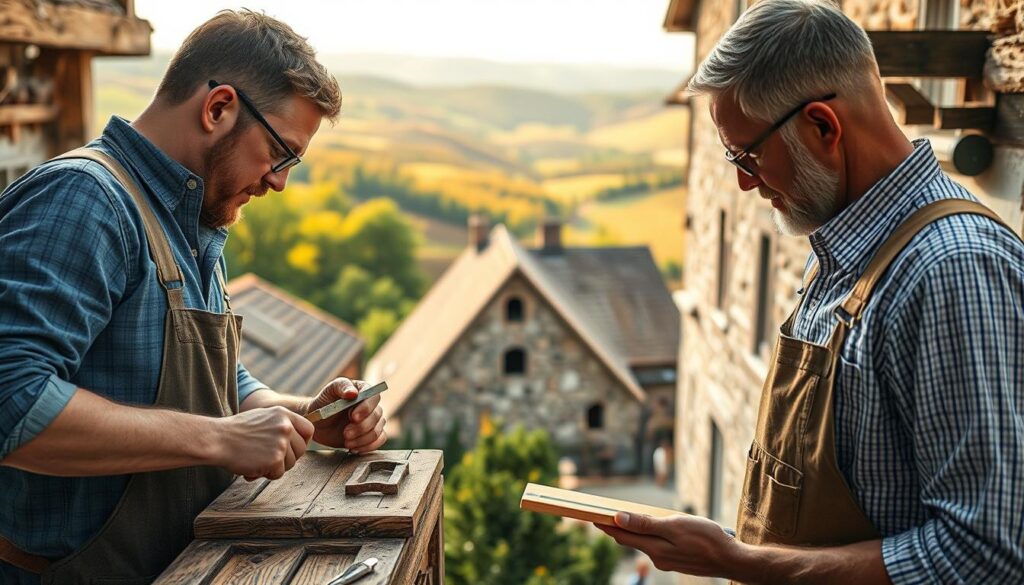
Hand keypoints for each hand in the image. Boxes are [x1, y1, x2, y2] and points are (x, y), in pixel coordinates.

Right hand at [214, 406, 314, 480]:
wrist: (217, 439)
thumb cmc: (235, 431)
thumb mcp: (263, 418)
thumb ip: (280, 426)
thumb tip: (296, 441)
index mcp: (283, 414)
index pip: (308, 429)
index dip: (303, 442)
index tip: (293, 448)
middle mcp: (286, 426)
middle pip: (301, 449)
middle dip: (288, 458)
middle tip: (269, 458)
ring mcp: (281, 442)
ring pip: (290, 463)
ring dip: (275, 467)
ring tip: (257, 461)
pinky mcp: (275, 458)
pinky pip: (278, 473)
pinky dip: (266, 474)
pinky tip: (252, 467)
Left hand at [305, 378, 386, 453]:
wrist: (318, 422)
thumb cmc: (324, 403)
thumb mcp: (329, 391)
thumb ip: (342, 386)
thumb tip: (353, 393)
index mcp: (364, 390)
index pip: (374, 397)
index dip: (366, 408)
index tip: (353, 417)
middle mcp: (371, 405)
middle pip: (377, 416)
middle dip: (361, 427)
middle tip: (345, 433)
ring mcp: (373, 421)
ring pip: (377, 431)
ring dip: (362, 439)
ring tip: (347, 442)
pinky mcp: (371, 434)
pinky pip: (379, 441)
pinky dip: (367, 446)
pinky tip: (353, 448)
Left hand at [596, 512, 746, 579]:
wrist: (732, 559)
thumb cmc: (706, 539)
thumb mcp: (675, 526)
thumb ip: (646, 524)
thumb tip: (618, 518)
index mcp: (654, 549)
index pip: (622, 536)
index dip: (606, 525)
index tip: (591, 516)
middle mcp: (658, 557)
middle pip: (631, 540)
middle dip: (616, 528)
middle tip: (602, 515)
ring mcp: (668, 560)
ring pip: (645, 543)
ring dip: (633, 531)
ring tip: (622, 519)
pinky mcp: (677, 560)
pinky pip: (657, 545)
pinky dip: (649, 536)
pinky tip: (652, 529)